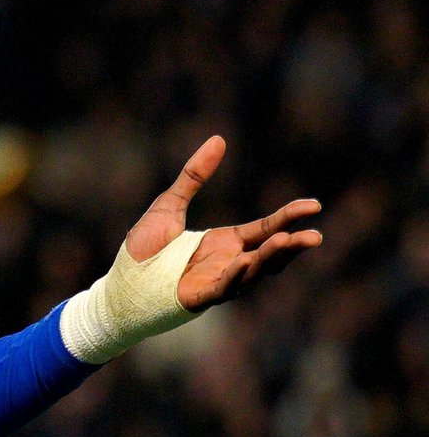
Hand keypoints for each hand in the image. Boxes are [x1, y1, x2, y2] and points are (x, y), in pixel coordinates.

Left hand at [126, 135, 322, 310]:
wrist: (121, 282)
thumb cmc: (146, 249)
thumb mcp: (170, 204)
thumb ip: (194, 176)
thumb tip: (218, 139)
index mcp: (226, 242)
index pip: (265, 229)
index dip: (289, 217)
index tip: (313, 205)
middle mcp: (228, 263)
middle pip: (268, 253)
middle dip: (292, 244)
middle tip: (315, 235)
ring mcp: (216, 282)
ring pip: (252, 272)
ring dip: (269, 258)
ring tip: (287, 241)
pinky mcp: (199, 297)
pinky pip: (222, 288)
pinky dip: (235, 276)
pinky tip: (245, 261)